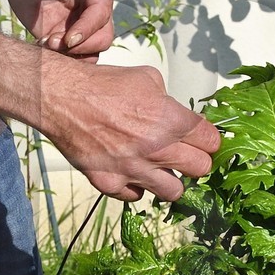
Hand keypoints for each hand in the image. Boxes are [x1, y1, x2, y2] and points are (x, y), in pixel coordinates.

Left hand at [1, 0, 116, 58]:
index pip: (102, 15)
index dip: (87, 29)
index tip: (67, 38)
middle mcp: (97, 8)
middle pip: (103, 39)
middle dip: (80, 46)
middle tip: (52, 42)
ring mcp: (83, 24)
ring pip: (92, 52)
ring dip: (71, 55)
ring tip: (46, 44)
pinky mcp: (67, 36)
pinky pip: (75, 57)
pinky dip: (62, 59)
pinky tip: (42, 47)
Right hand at [38, 56, 219, 202]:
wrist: (63, 98)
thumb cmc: (102, 85)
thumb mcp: (146, 78)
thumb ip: (168, 100)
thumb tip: (177, 114)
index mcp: (171, 120)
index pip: (211, 141)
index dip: (209, 140)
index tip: (203, 140)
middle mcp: (157, 148)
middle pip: (201, 169)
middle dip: (196, 161)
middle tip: (186, 155)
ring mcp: (134, 169)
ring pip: (174, 192)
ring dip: (171, 180)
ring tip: (161, 169)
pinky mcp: (112, 183)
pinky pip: (136, 196)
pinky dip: (137, 186)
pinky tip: (131, 172)